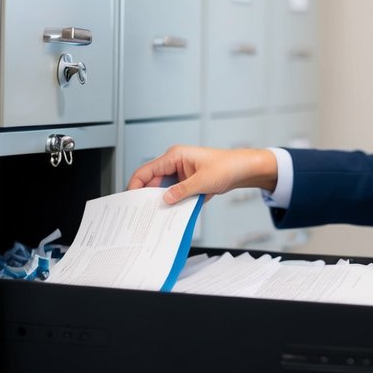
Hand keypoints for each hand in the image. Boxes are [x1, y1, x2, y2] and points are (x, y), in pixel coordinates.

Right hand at [127, 145, 278, 204]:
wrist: (242, 170)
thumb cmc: (226, 167)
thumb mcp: (204, 181)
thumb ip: (183, 191)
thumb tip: (166, 200)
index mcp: (174, 156)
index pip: (146, 170)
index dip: (136, 185)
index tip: (131, 200)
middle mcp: (174, 163)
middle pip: (152, 181)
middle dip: (148, 196)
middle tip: (143, 213)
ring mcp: (180, 174)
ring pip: (162, 189)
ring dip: (161, 201)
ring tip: (156, 216)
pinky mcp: (185, 183)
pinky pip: (173, 194)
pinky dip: (172, 203)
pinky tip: (170, 214)